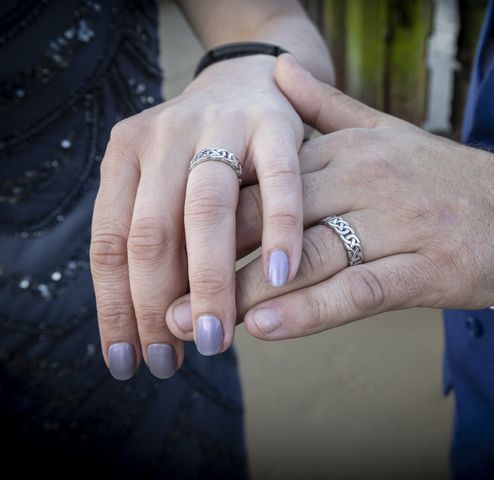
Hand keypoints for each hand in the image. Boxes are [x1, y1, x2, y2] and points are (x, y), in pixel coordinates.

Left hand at [90, 55, 303, 379]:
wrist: (250, 78)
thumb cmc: (205, 151)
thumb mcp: (165, 182)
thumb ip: (157, 239)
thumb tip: (152, 327)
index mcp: (126, 153)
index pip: (109, 243)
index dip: (114, 308)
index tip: (127, 361)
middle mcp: (164, 135)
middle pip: (151, 233)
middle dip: (157, 307)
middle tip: (172, 361)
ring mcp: (219, 125)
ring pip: (206, 210)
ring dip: (209, 281)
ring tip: (215, 337)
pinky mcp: (274, 125)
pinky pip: (278, 184)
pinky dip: (279, 231)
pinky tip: (279, 278)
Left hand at [166, 54, 493, 339]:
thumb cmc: (441, 178)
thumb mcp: (383, 131)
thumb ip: (324, 106)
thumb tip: (276, 68)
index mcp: (346, 150)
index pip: (263, 179)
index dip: (210, 212)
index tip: (165, 242)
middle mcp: (364, 181)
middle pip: (275, 219)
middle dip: (215, 257)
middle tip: (165, 294)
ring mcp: (395, 225)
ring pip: (309, 257)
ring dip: (249, 289)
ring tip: (200, 319)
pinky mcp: (423, 268)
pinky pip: (358, 289)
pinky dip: (310, 309)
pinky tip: (267, 326)